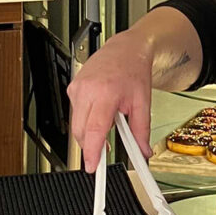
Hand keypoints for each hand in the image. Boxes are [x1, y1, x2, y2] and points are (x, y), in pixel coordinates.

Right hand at [67, 29, 153, 171]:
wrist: (125, 48)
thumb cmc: (133, 70)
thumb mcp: (143, 102)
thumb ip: (141, 131)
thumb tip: (143, 151)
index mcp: (105, 93)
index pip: (94, 130)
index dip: (92, 152)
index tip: (92, 166)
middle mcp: (87, 90)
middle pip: (81, 132)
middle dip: (91, 145)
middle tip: (106, 149)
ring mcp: (77, 88)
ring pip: (76, 124)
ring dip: (89, 131)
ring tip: (108, 119)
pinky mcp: (72, 87)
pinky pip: (75, 113)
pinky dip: (86, 118)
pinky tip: (99, 110)